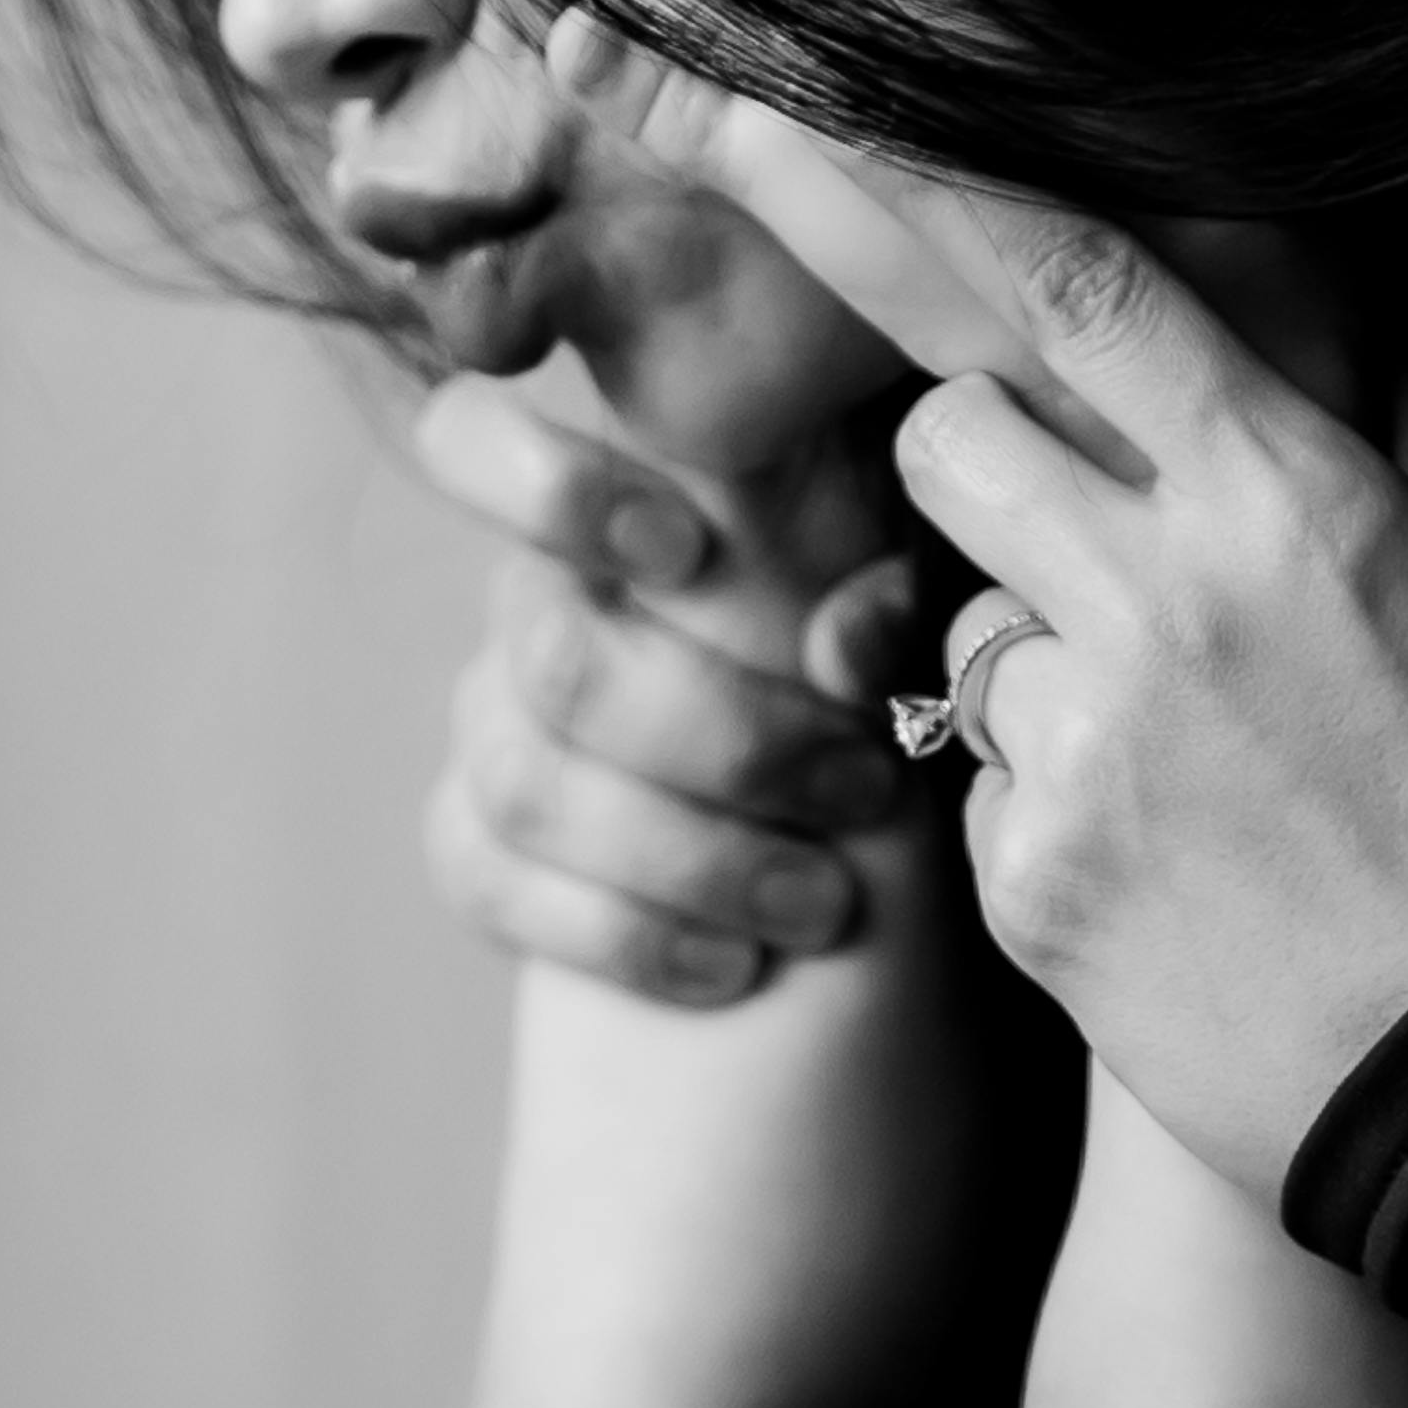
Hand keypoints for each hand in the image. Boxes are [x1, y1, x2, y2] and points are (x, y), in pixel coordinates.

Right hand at [412, 370, 926, 1007]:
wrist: (890, 855)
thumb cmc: (914, 690)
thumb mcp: (933, 629)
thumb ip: (899, 600)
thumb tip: (844, 633)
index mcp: (628, 499)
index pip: (479, 439)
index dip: (552, 489)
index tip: (686, 549)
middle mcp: (539, 598)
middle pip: (558, 662)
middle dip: (725, 743)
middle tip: (866, 794)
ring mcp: (495, 719)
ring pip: (525, 785)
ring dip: (689, 858)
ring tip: (826, 905)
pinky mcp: (475, 839)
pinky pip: (486, 878)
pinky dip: (621, 935)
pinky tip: (731, 968)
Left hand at [536, 43, 1407, 1186]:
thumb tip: (1345, 316)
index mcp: (1294, 503)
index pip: (1060, 279)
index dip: (898, 173)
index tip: (772, 100)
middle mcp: (1164, 606)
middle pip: (948, 430)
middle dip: (982, 445)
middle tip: (1096, 528)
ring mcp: (1081, 753)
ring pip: (956, 615)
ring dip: (1034, 643)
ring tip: (1192, 743)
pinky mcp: (1025, 886)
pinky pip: (978, 775)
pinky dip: (1050, 797)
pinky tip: (1180, 862)